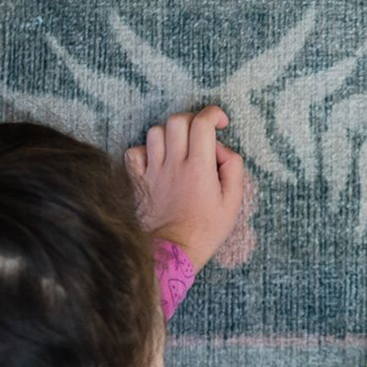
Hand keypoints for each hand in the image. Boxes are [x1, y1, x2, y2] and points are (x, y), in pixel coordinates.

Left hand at [126, 106, 245, 270]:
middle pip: (177, 120)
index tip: (220, 124)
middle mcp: (174, 164)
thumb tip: (223, 150)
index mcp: (199, 168)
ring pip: (155, 132)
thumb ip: (233, 169)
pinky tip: (157, 161)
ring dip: (170, 134)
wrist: (174, 252)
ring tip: (180, 149)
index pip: (202, 123)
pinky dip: (145, 151)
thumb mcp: (232, 203)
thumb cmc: (206, 230)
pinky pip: (134, 152)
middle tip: (201, 134)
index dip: (213, 114)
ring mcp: (153, 171)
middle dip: (192, 120)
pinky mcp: (138, 181)